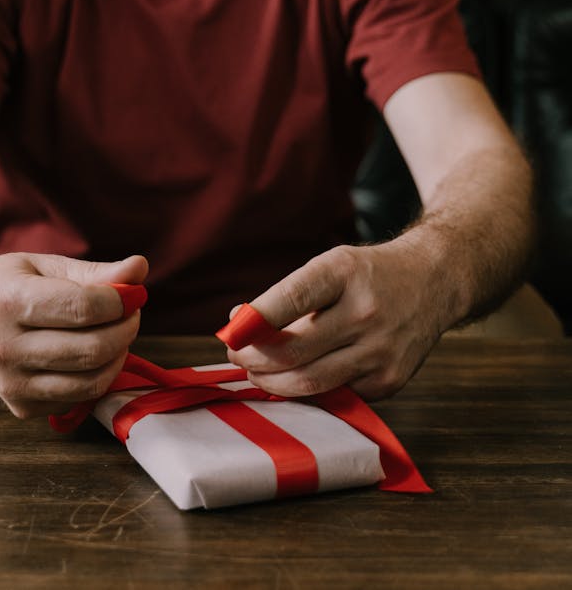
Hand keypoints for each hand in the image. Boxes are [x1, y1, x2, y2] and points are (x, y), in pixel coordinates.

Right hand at [0, 252, 148, 417]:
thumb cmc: (6, 282)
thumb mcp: (45, 265)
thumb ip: (94, 272)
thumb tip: (139, 270)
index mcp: (8, 302)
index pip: (82, 308)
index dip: (119, 302)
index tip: (131, 293)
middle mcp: (4, 348)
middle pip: (91, 350)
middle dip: (125, 329)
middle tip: (131, 313)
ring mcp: (9, 384)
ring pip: (89, 382)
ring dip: (117, 356)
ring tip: (116, 333)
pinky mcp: (19, 407)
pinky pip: (77, 397)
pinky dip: (96, 376)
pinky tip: (91, 354)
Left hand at [222, 239, 442, 399]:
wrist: (434, 281)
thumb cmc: (368, 274)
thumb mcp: (331, 266)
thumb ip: (287, 296)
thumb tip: (239, 324)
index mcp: (344, 272)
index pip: (291, 298)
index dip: (255, 320)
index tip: (229, 333)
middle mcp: (364, 311)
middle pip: (293, 352)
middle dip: (253, 360)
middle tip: (236, 357)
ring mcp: (380, 350)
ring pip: (309, 382)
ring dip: (272, 382)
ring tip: (257, 372)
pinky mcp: (389, 381)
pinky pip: (335, 395)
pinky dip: (309, 389)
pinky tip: (297, 377)